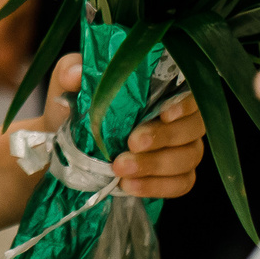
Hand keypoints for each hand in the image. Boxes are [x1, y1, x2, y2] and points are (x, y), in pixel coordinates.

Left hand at [22, 56, 207, 199]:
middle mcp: (180, 118)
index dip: (185, 104)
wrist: (67, 145)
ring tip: (121, 168)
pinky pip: (180, 184)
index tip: (165, 113)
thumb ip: (71, 71)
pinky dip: (156, 186)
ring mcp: (182, 148)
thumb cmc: (79, 106)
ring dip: (155, 165)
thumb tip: (76, 73)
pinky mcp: (175, 176)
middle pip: (192, 128)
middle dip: (163, 137)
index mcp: (162, 89)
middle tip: (132, 143)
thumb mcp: (68, 84)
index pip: (190, 93)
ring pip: (187, 158)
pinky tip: (129, 185)